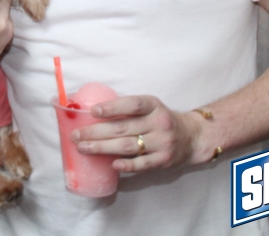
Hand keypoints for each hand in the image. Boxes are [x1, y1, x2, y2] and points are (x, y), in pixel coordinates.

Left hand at [71, 95, 206, 172]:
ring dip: (102, 148)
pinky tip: (112, 164)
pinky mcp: (164, 160)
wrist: (192, 137)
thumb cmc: (161, 120)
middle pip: (123, 128)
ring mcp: (162, 142)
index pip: (132, 104)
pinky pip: (142, 164)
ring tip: (83, 148)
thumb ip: (128, 109)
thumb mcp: (150, 107)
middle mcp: (159, 123)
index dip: (112, 107)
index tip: (93, 112)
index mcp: (153, 105)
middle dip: (96, 132)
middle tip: (76, 135)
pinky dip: (126, 165)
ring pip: (128, 146)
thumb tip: (93, 112)